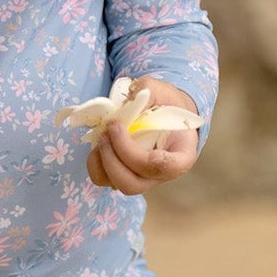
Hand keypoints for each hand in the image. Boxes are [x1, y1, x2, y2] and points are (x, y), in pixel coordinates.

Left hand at [86, 77, 200, 194]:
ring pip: (118, 185)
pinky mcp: (124, 175)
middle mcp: (162, 174)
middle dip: (114, 159)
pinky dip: (96, 164)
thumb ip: (144, 93)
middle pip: (134, 183)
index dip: (135, 152)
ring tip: (101, 136)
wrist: (162, 109)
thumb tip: (123, 107)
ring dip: (102, 162)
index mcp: (181, 155)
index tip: (118, 126)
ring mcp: (143, 178)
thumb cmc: (164, 101)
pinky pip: (105, 180)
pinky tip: (99, 144)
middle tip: (107, 131)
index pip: (164, 167)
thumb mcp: (159, 90)